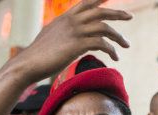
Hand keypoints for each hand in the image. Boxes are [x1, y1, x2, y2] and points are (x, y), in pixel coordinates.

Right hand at [16, 0, 131, 82]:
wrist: (28, 64)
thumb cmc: (37, 55)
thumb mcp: (49, 36)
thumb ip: (60, 31)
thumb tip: (65, 36)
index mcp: (65, 17)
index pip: (86, 2)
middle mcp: (72, 21)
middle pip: (100, 11)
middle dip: (117, 13)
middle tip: (129, 17)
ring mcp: (75, 32)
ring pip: (105, 27)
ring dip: (118, 36)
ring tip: (125, 45)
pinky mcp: (78, 45)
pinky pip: (102, 43)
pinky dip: (112, 50)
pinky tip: (115, 57)